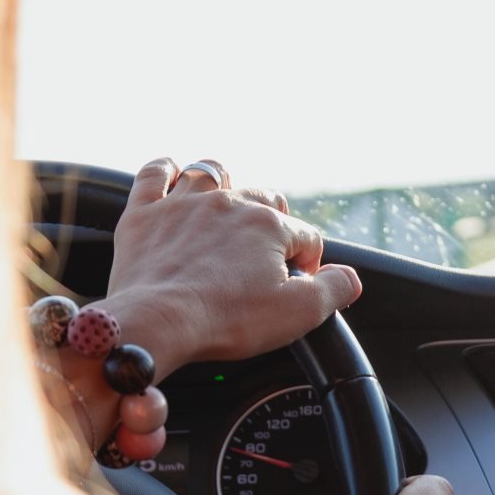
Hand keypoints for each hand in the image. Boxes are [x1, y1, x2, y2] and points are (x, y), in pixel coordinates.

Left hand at [99, 158, 362, 376]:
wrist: (157, 323)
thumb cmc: (227, 319)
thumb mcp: (300, 313)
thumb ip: (336, 289)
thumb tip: (350, 277)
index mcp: (269, 226)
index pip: (305, 236)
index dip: (307, 264)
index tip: (296, 287)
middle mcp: (229, 204)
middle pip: (264, 198)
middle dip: (272, 222)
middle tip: (265, 256)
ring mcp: (182, 204)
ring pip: (212, 173)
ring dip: (225, 185)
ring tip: (227, 207)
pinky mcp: (144, 214)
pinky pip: (154, 173)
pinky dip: (166, 170)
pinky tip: (172, 175)